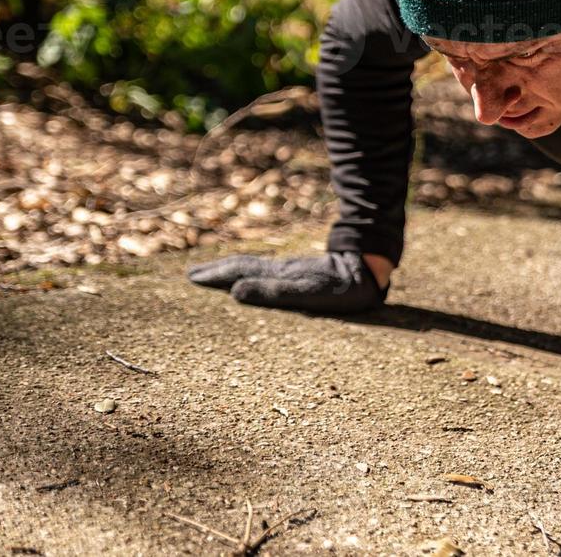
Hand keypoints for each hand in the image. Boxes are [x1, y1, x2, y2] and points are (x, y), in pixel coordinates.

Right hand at [187, 250, 387, 313]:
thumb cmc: (340, 289)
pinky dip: (249, 272)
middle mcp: (281, 269)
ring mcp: (291, 269)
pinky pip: (266, 270)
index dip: (215, 276)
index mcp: (278, 274)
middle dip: (216, 271)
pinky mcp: (301, 272)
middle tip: (192, 274)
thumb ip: (273, 292)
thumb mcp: (307, 293)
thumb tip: (235, 292)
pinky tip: (252, 276)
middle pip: (242, 267)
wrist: (367, 269)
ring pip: (253, 266)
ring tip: (214, 272)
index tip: (192, 278)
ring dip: (231, 270)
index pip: (239, 272)